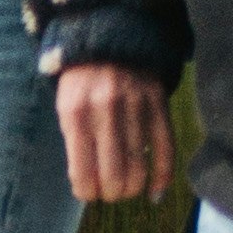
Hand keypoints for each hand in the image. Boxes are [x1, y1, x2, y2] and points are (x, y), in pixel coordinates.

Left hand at [55, 63, 174, 210]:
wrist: (112, 39)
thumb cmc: (83, 82)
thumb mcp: (66, 107)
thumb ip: (74, 143)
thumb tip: (88, 185)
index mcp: (76, 113)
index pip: (83, 173)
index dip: (86, 192)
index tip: (89, 192)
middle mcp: (106, 111)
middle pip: (114, 176)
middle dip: (112, 194)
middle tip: (110, 191)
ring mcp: (136, 107)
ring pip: (140, 168)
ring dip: (133, 188)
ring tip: (128, 188)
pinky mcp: (160, 104)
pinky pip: (166, 150)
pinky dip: (162, 178)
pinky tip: (155, 191)